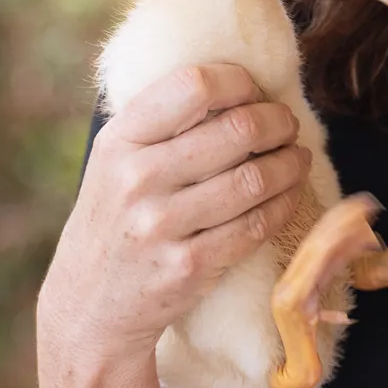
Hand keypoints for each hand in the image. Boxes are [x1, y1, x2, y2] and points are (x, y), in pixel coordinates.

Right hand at [38, 64, 311, 374]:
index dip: (239, 82)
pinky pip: (257, 224)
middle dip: (277, 122)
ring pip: (254, 178)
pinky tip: (290, 193)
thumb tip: (240, 86)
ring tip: (297, 156)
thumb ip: (161, 125)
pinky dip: (285, 203)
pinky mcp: (189, 267)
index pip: (193, 86)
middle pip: (237, 129)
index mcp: (119, 142)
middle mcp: (137, 179)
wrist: (90, 305)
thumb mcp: (115, 162)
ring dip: (290, 163)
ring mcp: (162, 226)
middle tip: (288, 125)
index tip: (255, 91)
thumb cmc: (115, 219)